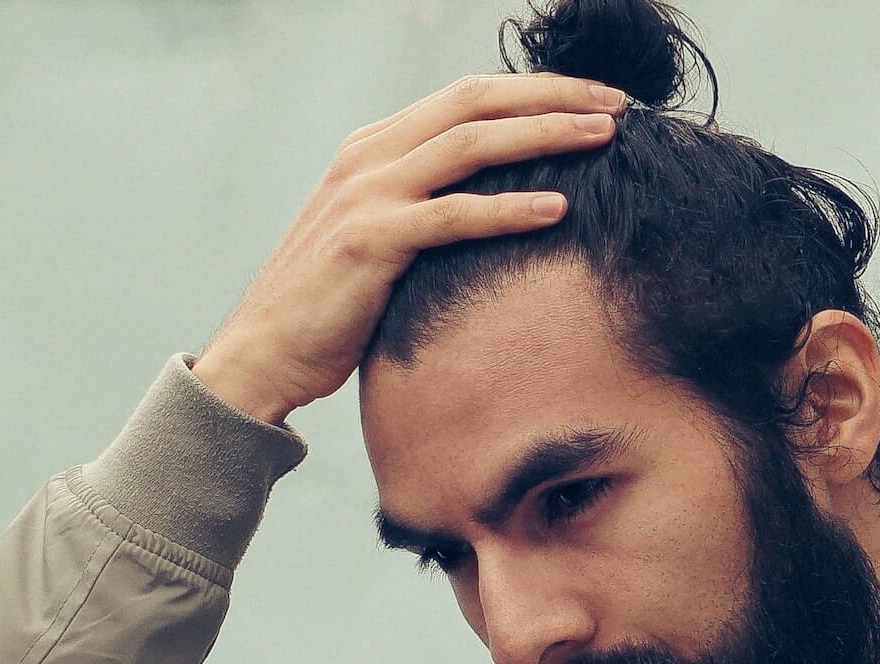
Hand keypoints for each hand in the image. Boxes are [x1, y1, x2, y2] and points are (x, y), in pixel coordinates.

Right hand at [192, 72, 626, 420]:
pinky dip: (508, 210)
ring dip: (543, 136)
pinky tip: (556, 210)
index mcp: (373, 147)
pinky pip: (452, 216)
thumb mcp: (378, 237)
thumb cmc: (330, 307)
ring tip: (603, 140)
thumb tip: (496, 207)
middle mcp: (369, 157)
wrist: (262, 354)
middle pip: (475, 101)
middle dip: (552, 97)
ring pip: (470, 144)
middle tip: (617, 105)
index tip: (594, 101)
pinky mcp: (369, 243)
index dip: (534, 92)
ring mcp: (366, 195)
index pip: (466, 96)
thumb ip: (424, 207)